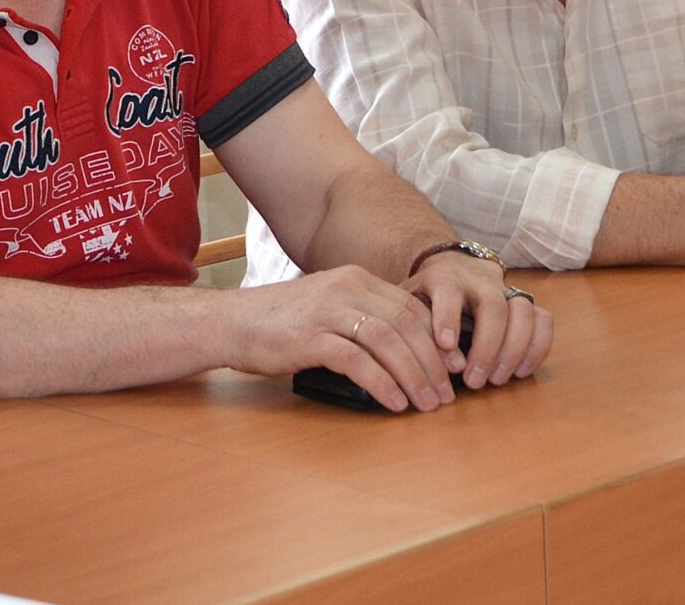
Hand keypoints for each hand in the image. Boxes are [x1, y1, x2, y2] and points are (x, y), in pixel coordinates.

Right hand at [221, 266, 449, 411]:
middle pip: (406, 325)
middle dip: (433, 363)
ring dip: (414, 376)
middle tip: (447, 394)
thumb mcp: (327, 307)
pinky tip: (395, 403)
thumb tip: (404, 349)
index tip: (454, 369)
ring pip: (388, 342)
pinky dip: (382, 383)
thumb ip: (361, 318)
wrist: (230, 322)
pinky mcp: (310, 338)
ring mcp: (328, 311)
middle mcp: (346, 289)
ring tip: (427, 404)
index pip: (412, 308)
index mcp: (355, 279)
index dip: (439, 340)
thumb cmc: (280, 322)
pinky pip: (358, 361)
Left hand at [408, 250, 551, 389]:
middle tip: (473, 381)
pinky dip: (538, 347)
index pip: (448, 290)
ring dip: (515, 349)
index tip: (445, 346)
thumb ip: (416, 329)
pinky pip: (544, 320)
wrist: (453, 270)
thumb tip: (433, 365)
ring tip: (497, 380)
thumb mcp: (410, 305)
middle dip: (487, 347)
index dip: (448, 317)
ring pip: (524, 311)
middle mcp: (480, 282)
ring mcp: (507, 292)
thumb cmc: (428, 297)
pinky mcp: (526, 305)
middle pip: (493, 306)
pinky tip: (521, 373)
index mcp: (446, 278)